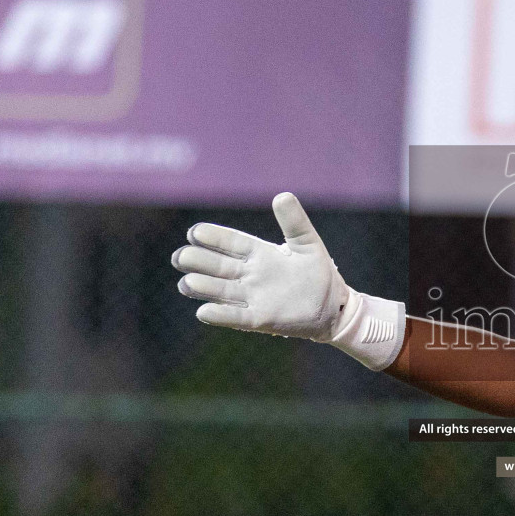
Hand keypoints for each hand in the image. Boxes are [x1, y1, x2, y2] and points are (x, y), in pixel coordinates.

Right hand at [174, 192, 350, 338]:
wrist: (333, 307)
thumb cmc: (319, 273)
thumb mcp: (308, 243)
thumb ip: (294, 221)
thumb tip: (282, 195)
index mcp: (260, 253)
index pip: (231, 242)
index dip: (214, 237)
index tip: (195, 232)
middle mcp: (251, 275)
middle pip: (218, 266)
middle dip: (198, 261)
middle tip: (181, 257)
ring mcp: (253, 297)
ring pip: (221, 291)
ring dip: (203, 287)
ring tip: (186, 283)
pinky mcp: (261, 319)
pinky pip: (237, 317)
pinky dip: (221, 314)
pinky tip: (203, 311)